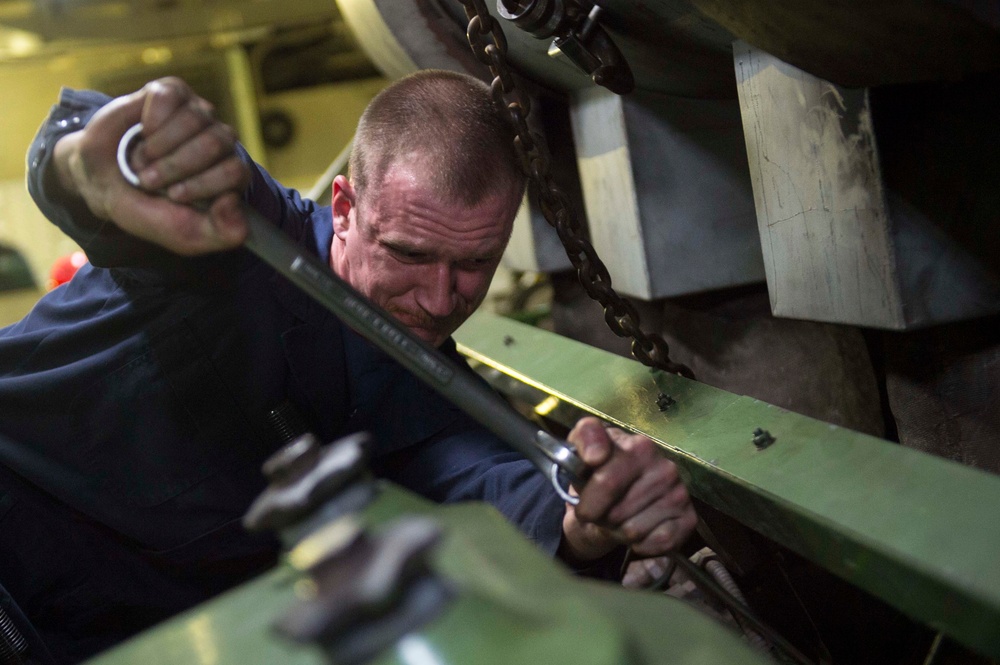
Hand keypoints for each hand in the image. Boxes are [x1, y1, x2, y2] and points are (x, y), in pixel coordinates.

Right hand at [53, 77, 249, 254]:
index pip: (237, 171)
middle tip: (149, 180)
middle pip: (216, 142)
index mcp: (229, 175)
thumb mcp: (183, 233)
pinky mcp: (173, 92)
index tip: (173, 196)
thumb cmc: (147, 208)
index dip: (203, 184)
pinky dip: (149, 120)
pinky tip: (142, 132)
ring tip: (142, 161)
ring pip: (195, 118)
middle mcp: (219, 141)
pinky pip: (169, 98)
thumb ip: (220, 232)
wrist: (100, 180)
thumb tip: (235, 202)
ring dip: (159, 146)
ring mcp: (198, 114)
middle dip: (176, 166)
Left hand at [560, 417, 695, 563]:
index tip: (583, 505)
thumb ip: (584, 439)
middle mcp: (666, 468)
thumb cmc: (596, 471)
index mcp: (640, 447)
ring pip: (634, 532)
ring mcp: (679, 493)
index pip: (607, 483)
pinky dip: (642, 544)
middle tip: (600, 511)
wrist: (614, 495)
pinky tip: (638, 529)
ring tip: (617, 518)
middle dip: (601, 519)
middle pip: (617, 514)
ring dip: (617, 532)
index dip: (588, 503)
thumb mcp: (581, 446)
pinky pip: (659, 543)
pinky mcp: (689, 518)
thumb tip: (594, 456)